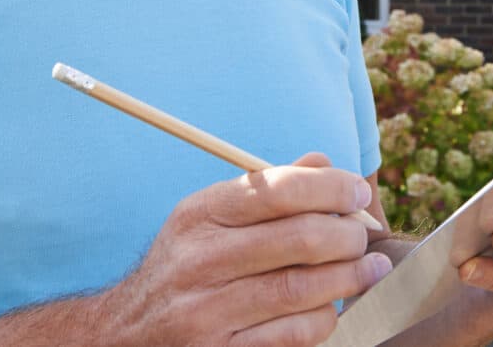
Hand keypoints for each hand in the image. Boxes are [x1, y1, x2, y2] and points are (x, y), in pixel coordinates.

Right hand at [95, 153, 391, 346]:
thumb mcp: (208, 219)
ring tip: (369, 269)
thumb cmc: (184, 267)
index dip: (331, 188)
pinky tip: (332, 307)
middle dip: (348, 236)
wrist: (123, 334)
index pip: (277, 189)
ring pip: (303, 290)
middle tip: (365, 237)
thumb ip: (266, 190)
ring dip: (349, 278)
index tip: (358, 194)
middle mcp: (199, 261)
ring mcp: (207, 313)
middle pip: (299, 239)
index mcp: (199, 215)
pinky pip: (293, 334)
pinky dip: (324, 319)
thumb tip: (324, 163)